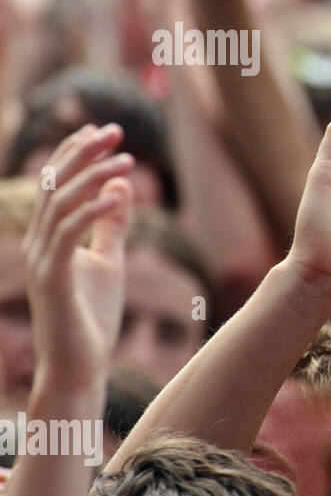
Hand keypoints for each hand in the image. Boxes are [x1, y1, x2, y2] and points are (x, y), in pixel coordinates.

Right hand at [22, 125, 133, 389]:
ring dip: (94, 177)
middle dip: (83, 154)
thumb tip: (120, 185)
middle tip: (113, 130)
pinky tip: (116, 195)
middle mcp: (38, 243)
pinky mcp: (53, 279)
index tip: (103, 130)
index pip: (57, 184)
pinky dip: (91, 212)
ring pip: (61, 205)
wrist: (79, 365)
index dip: (77, 154)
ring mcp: (42, 261)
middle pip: (54, 185)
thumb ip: (112, 225)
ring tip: (126, 159)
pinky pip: (68, 236)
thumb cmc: (93, 317)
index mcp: (48, 237)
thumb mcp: (110, 261)